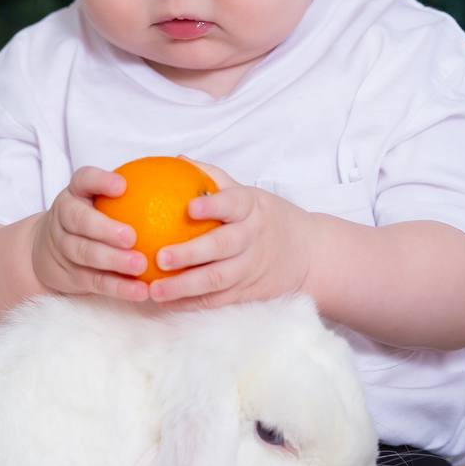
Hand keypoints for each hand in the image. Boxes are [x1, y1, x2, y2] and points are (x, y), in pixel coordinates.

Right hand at [31, 166, 149, 302]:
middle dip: (104, 228)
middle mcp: (66, 216)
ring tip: (140, 265)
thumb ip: (138, 185)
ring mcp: (64, 247)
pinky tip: (143, 291)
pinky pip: (96, 282)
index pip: (84, 179)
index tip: (123, 186)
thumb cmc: (96, 215)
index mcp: (77, 192)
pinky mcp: (71, 276)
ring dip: (113, 261)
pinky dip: (119, 288)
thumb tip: (185, 163)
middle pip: (79, 220)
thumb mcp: (103, 197)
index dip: (100, 181)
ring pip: (85, 253)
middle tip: (132, 236)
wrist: (51, 251)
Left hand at [147, 156, 311, 308]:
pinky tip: (165, 303)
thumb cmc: (266, 218)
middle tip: (160, 256)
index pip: (233, 204)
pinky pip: (217, 301)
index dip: (214, 206)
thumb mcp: (248, 194)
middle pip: (222, 247)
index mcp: (251, 209)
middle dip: (191, 253)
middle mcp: (251, 238)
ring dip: (184, 286)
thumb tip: (178, 160)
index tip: (190, 207)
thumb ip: (213, 178)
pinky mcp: (247, 293)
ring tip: (156, 289)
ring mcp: (249, 269)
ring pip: (217, 279)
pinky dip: (190, 304)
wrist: (308, 255)